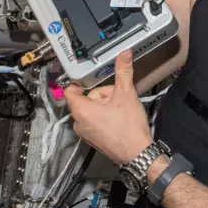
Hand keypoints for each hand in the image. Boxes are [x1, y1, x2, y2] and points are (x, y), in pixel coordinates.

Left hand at [65, 50, 152, 165]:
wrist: (138, 153)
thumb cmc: (129, 127)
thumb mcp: (126, 93)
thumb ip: (123, 71)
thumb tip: (124, 54)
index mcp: (80, 110)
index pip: (70, 90)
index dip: (81, 83)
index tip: (93, 80)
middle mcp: (78, 123)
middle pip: (85, 99)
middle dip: (101, 96)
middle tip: (116, 98)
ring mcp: (84, 133)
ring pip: (91, 111)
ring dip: (103, 107)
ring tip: (119, 111)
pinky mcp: (92, 140)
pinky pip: (94, 122)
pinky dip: (103, 118)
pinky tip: (118, 120)